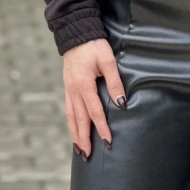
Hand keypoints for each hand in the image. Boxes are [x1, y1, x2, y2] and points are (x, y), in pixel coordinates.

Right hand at [62, 39, 124, 157]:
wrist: (76, 34)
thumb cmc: (94, 46)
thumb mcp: (108, 61)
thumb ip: (115, 83)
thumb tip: (121, 104)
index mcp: (84, 84)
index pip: (95, 112)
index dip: (101, 128)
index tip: (107, 141)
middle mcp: (73, 90)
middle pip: (79, 119)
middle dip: (84, 138)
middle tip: (87, 156)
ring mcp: (68, 89)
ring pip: (71, 116)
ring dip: (75, 134)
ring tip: (79, 149)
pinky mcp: (68, 87)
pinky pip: (69, 109)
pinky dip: (71, 123)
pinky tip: (74, 130)